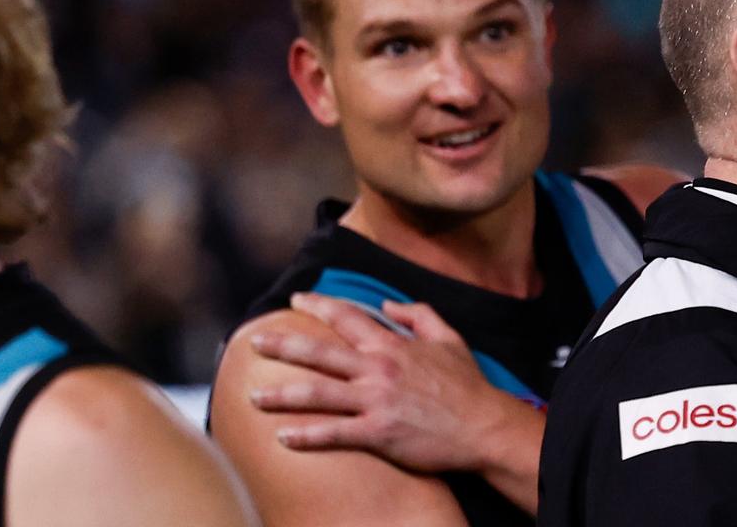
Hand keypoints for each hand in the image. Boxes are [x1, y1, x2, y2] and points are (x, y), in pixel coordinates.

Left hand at [248, 293, 535, 474]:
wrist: (483, 426)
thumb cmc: (467, 384)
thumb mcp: (449, 337)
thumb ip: (418, 314)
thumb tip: (388, 303)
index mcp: (391, 345)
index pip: (346, 317)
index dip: (318, 305)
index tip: (297, 300)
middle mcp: (377, 369)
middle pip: (320, 352)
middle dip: (283, 345)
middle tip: (254, 341)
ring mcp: (375, 401)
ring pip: (318, 394)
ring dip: (281, 395)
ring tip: (253, 396)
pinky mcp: (378, 433)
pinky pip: (334, 434)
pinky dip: (307, 436)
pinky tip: (282, 437)